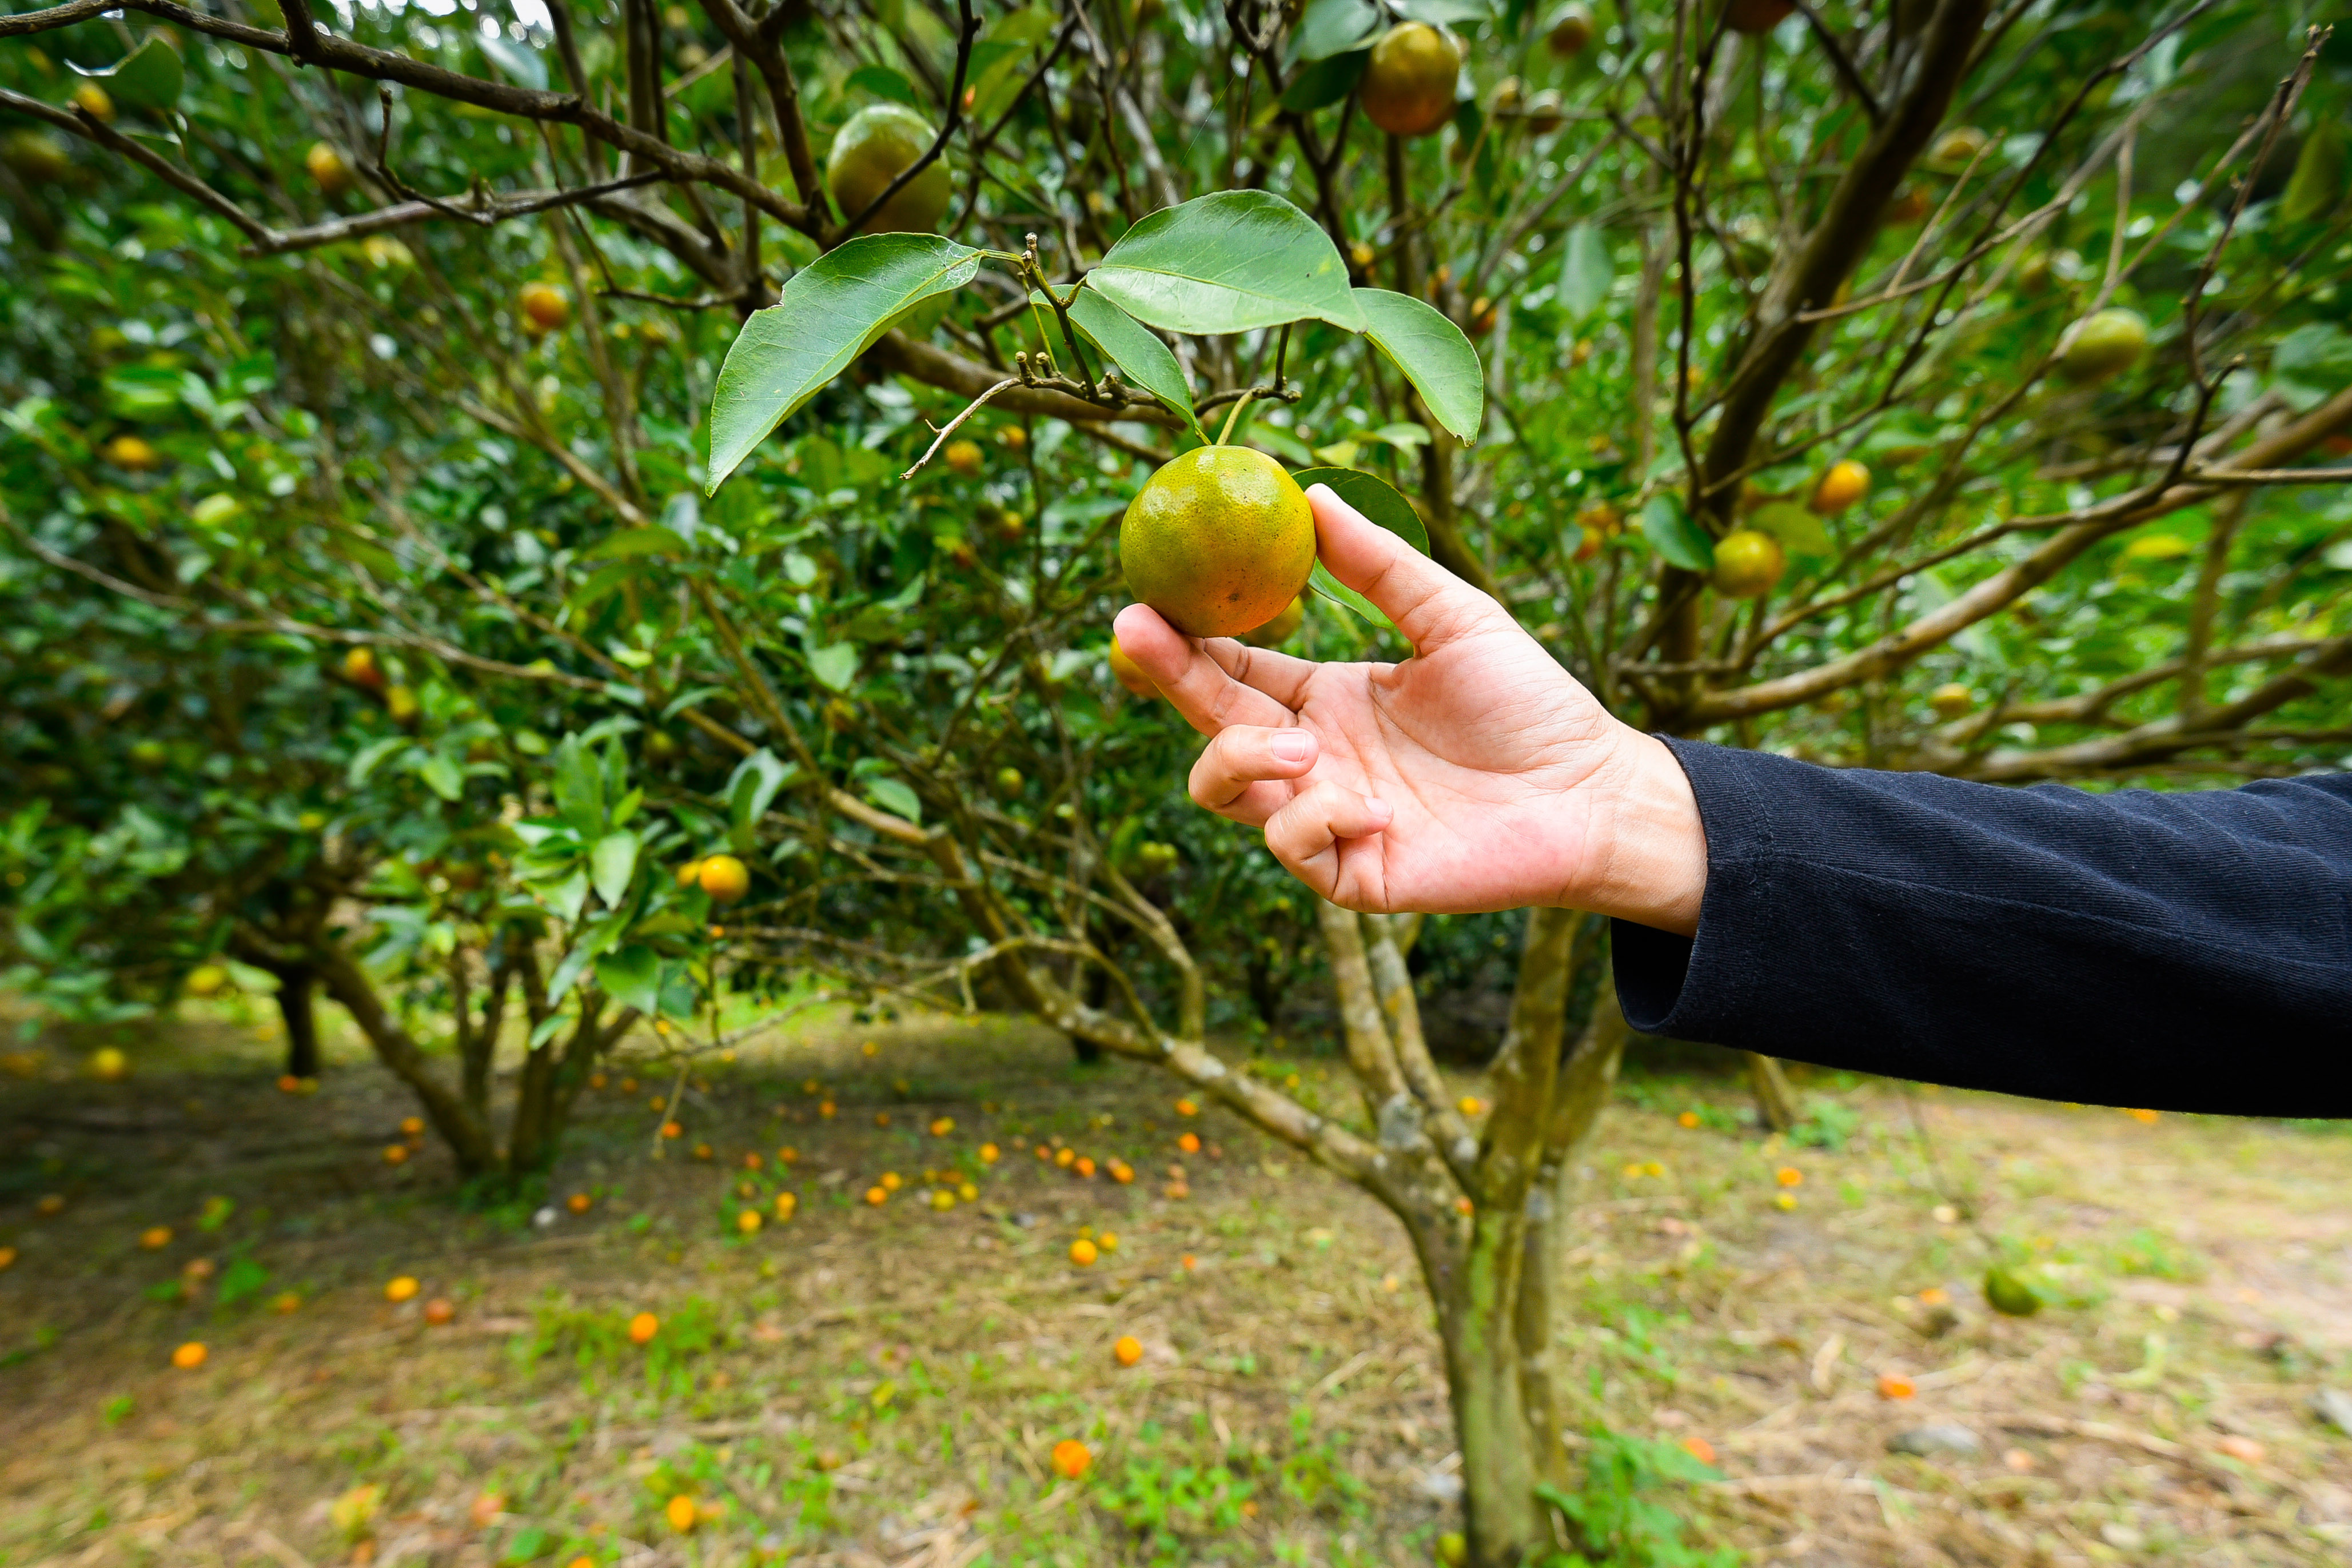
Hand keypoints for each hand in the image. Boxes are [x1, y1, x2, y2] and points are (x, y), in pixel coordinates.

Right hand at [1113, 484, 1708, 932]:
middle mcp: (1313, 757)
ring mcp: (1327, 817)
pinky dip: (1313, 822)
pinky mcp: (1352, 873)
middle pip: (1209, 723)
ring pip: (1226, 792)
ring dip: (1244, 761)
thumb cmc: (1530, 705)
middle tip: (1135, 628)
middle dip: (1166, 676)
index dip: (1183, 639)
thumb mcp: (1453, 616)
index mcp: (1325, 699)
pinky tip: (1372, 808)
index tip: (1146, 597)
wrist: (1591, 793)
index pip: (1232, 668)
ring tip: (1304, 747)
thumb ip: (1380, 565)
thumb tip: (1311, 493)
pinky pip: (1291, 848)